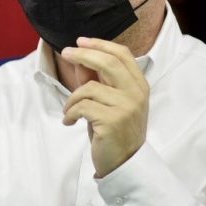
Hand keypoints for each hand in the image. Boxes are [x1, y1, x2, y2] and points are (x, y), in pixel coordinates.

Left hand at [61, 38, 148, 177]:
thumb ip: (96, 81)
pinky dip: (70, 113)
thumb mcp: (107, 103)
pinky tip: (69, 122)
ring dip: (71, 99)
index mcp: (139, 85)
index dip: (100, 45)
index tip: (80, 42)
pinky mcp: (112, 121)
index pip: (122, 55)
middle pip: (108, 62)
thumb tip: (79, 61)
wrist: (124, 163)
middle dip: (83, 55)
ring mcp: (126, 107)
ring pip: (89, 88)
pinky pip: (81, 107)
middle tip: (66, 54)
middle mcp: (136, 93)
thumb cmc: (114, 131)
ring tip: (69, 112)